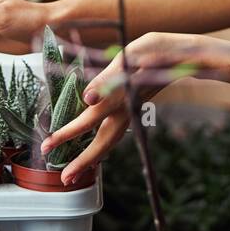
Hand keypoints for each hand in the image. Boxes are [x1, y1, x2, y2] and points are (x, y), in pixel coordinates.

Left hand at [40, 31, 211, 184]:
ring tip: (75, 173)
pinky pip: (116, 134)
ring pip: (109, 142)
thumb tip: (87, 97)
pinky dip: (103, 146)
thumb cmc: (153, 50)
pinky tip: (96, 151)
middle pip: (101, 144)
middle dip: (81, 162)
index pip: (87, 120)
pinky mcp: (134, 109)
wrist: (181, 54)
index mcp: (119, 98)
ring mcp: (131, 112)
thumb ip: (106, 79)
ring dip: (91, 159)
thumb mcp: (129, 58)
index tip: (47, 145)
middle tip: (64, 180)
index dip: (66, 133)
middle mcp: (125, 111)